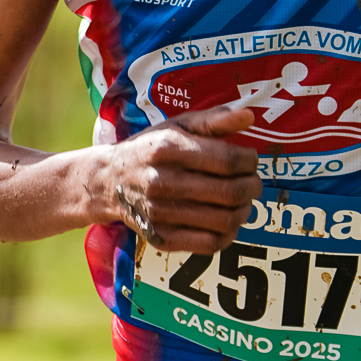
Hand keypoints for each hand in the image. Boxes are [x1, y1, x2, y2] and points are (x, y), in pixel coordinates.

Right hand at [99, 105, 261, 252]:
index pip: (228, 160)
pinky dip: (228, 234)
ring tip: (243, 201)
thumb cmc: (149, 150)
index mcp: (167, 148)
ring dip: (244, 211)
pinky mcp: (161, 237)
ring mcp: (160, 213)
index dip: (250, 161)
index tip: (250, 160)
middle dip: (252, 187)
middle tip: (253, 182)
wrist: (107, 182)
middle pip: (230, 192)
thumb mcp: (176, 126)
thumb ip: (213, 120)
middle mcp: (162, 182)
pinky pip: (210, 244)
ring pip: (225, 220)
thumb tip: (249, 117)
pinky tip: (227, 222)